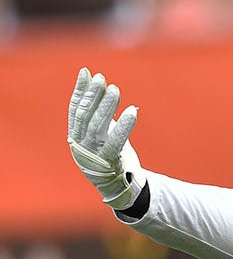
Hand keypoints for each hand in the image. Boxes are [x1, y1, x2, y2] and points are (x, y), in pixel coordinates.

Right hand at [67, 68, 145, 209]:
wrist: (116, 186)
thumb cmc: (108, 155)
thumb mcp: (100, 134)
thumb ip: (98, 114)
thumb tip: (101, 87)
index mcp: (75, 136)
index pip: (74, 109)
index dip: (79, 90)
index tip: (86, 72)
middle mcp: (80, 144)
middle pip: (85, 115)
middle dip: (93, 95)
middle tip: (102, 78)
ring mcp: (93, 154)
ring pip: (97, 125)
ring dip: (107, 106)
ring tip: (115, 89)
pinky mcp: (109, 162)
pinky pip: (116, 141)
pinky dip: (124, 125)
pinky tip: (132, 111)